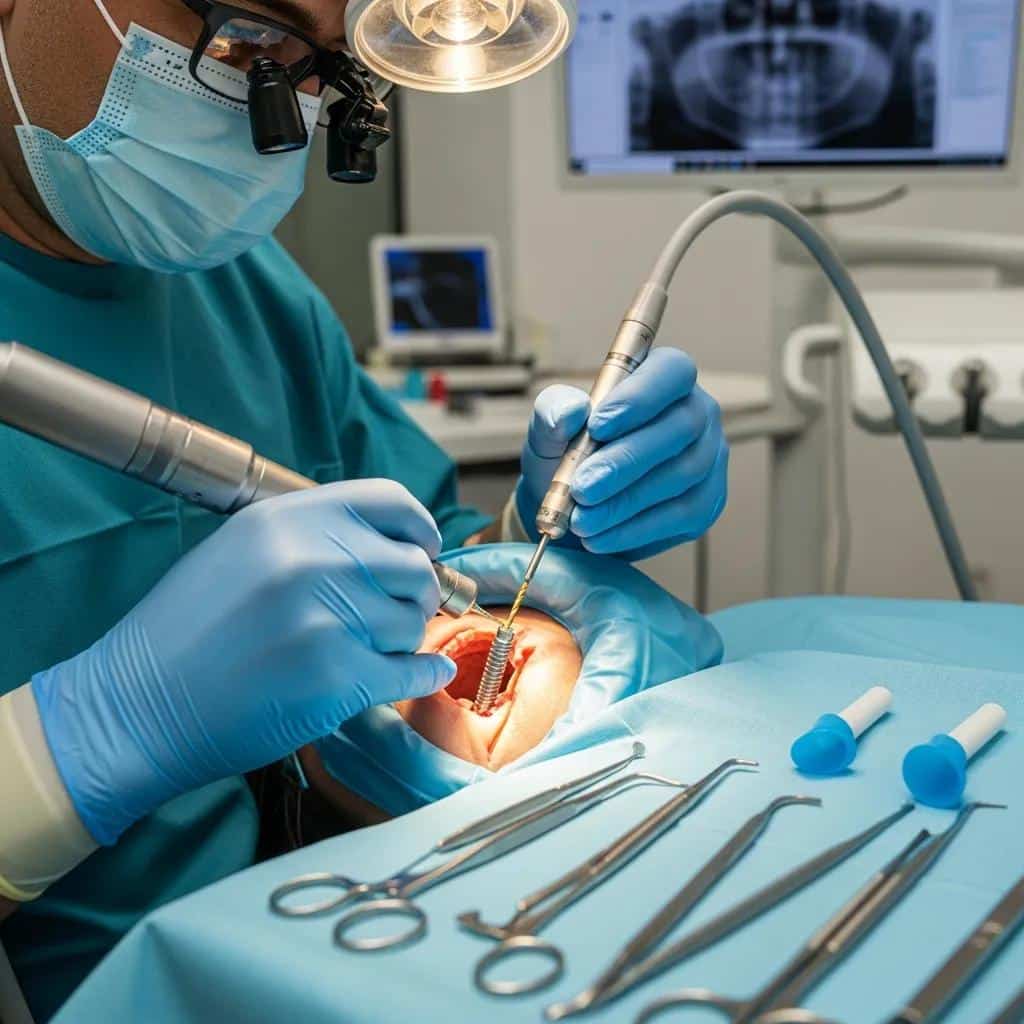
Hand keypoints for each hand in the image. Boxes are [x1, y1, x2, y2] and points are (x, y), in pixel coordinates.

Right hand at [32, 480, 455, 844]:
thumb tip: (396, 548)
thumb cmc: (187, 628)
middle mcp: (314, 559)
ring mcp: (329, 620)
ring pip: (413, 622)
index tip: (423, 550)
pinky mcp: (337, 679)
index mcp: (289, 519)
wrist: (136, 706)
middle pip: (415, 567)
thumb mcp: (242, 549)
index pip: (392, 502)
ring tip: (366, 649)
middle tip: (396, 612)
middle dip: (415, 593)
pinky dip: (421, 674)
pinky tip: (419, 672)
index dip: (419, 529)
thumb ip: (316, 538)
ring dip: (401, 639)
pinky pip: (412, 671)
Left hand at [516, 348, 728, 561]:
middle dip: (626, 461)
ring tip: (581, 519)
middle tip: (582, 488)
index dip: (640, 396)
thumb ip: (551, 414)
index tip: (597, 426)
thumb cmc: (566, 454)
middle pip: (679, 428)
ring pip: (680, 475)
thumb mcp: (547, 432)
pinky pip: (681, 515)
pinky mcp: (706, 502)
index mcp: (662, 377)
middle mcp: (697, 412)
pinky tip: (599, 537)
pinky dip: (635, 530)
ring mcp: (708, 458)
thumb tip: (570, 411)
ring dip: (626, 501)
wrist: (574, 505)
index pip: (671, 371)